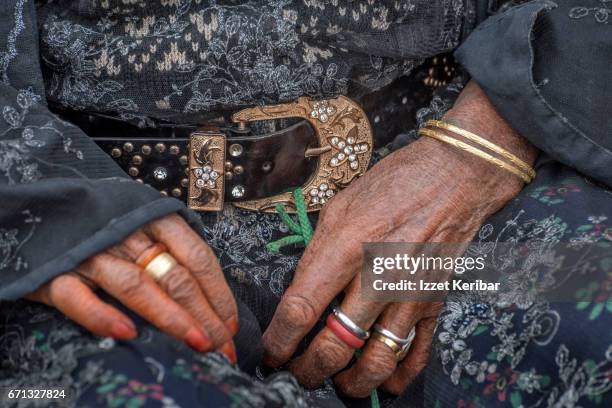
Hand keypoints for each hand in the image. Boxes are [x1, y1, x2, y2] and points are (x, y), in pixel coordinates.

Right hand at [26, 213, 238, 361]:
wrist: (42, 210)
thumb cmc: (108, 223)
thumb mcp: (146, 224)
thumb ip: (174, 252)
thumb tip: (212, 301)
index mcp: (155, 218)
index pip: (197, 257)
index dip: (218, 293)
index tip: (230, 324)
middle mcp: (126, 233)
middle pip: (174, 276)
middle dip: (204, 314)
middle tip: (221, 345)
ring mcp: (91, 252)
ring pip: (136, 286)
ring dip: (170, 317)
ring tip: (196, 343)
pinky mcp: (56, 273)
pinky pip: (79, 298)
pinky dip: (102, 316)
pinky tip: (128, 334)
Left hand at [261, 81, 537, 395]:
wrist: (458, 175)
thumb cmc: (397, 182)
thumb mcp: (341, 205)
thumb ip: (319, 250)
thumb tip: (302, 291)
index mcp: (348, 245)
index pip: (303, 307)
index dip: (281, 339)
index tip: (272, 351)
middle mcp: (379, 275)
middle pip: (336, 344)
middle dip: (308, 369)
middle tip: (297, 372)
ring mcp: (411, 293)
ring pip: (376, 360)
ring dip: (350, 382)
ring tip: (334, 383)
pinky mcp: (435, 301)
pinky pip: (417, 353)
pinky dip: (396, 376)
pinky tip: (380, 382)